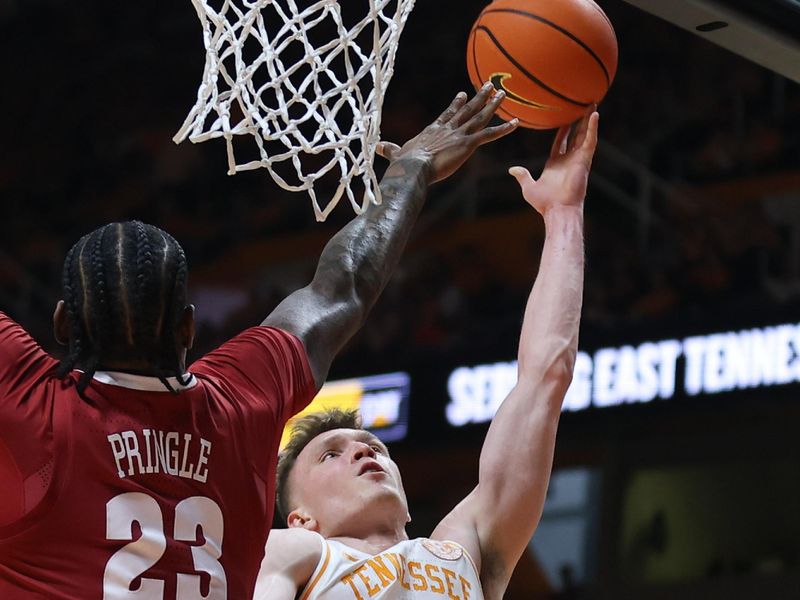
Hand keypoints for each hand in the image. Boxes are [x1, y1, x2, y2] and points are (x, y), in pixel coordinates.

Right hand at [376, 83, 518, 183]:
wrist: (413, 167)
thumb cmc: (404, 164)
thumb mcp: (396, 154)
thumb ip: (390, 150)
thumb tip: (377, 147)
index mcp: (433, 130)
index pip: (447, 114)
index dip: (456, 104)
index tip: (463, 94)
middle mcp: (448, 129)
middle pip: (467, 110)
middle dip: (479, 97)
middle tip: (489, 85)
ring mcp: (459, 134)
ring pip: (479, 116)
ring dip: (492, 104)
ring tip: (503, 93)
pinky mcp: (467, 144)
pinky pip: (489, 134)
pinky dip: (503, 129)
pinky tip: (516, 123)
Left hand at [509, 109, 598, 215]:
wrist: (557, 209)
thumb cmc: (545, 203)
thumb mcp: (529, 187)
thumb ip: (522, 176)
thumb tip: (512, 169)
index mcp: (556, 164)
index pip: (561, 142)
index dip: (563, 131)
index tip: (564, 118)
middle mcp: (569, 159)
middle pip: (576, 136)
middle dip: (579, 122)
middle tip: (583, 107)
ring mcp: (578, 159)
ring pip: (585, 134)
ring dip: (589, 119)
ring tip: (592, 104)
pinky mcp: (584, 159)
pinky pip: (590, 140)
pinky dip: (593, 127)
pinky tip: (594, 114)